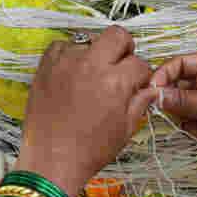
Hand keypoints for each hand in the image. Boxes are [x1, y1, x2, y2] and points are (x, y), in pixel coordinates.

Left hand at [16, 26, 155, 196]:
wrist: (51, 162)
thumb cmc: (91, 150)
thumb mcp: (126, 129)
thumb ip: (140, 102)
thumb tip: (150, 88)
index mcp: (116, 81)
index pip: (139, 63)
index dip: (142, 75)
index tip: (137, 84)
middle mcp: (92, 65)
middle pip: (117, 35)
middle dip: (124, 48)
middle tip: (120, 65)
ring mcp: (66, 62)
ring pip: (89, 39)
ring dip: (95, 53)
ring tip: (92, 73)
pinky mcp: (45, 66)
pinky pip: (61, 46)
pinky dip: (69, 55)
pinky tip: (72, 72)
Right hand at [150, 54, 196, 168]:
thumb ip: (180, 99)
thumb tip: (153, 95)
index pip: (181, 63)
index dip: (164, 74)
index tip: (151, 89)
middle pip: (178, 84)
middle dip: (173, 98)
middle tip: (164, 108)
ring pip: (181, 104)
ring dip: (184, 115)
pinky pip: (189, 120)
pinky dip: (194, 127)